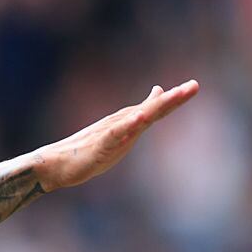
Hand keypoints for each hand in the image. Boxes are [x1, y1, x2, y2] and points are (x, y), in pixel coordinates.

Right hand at [33, 80, 199, 191]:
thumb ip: (136, 119)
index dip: (175, 99)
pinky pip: (116, 133)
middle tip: (194, 86)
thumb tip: (154, 97)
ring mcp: (110, 132)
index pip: (155, 109)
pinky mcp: (99, 144)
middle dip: (173, 99)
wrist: (57, 164)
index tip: (194, 87)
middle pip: (152, 109)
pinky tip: (140, 117)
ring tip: (173, 96)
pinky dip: (128, 124)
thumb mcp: (118, 136)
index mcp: (127, 124)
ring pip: (137, 117)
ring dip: (155, 106)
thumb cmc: (87, 151)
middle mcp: (121, 123)